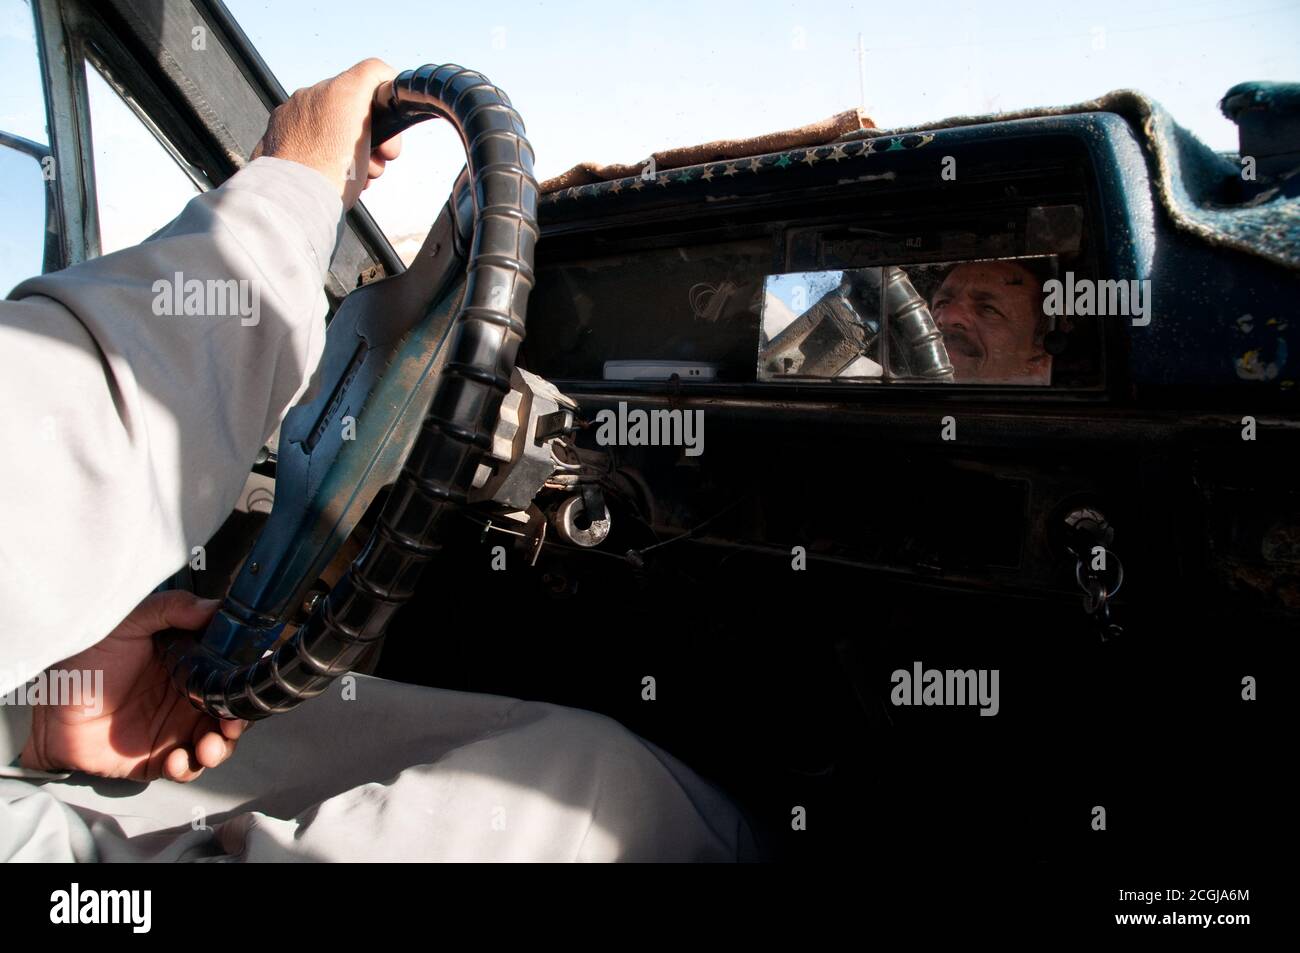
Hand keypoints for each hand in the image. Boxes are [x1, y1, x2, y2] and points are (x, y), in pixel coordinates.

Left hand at [21, 591, 248, 781]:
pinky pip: (185, 768)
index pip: (230, 673)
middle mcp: (186, 698)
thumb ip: (171, 608)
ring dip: (220, 748)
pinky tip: (177, 759)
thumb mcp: (128, 623)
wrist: (48, 710)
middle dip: (238, 721)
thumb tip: (213, 606)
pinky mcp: (157, 759)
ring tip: (209, 747)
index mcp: (189, 665)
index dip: (245, 680)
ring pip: (216, 743)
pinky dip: (188, 767)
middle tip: (231, 723)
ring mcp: (174, 730)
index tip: (252, 683)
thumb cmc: (85, 663)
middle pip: (230, 712)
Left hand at [251, 58, 402, 209]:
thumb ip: (379, 124)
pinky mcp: (275, 130)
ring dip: (344, 142)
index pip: (374, 71)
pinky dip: (319, 147)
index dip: (389, 97)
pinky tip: (326, 170)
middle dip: (368, 132)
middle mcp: (312, 93)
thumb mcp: (372, 143)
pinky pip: (305, 131)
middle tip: (374, 161)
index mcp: (340, 91)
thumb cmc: (333, 177)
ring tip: (351, 174)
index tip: (390, 126)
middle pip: (351, 103)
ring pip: (328, 119)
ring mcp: (290, 111)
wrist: (292, 199)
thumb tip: (378, 111)